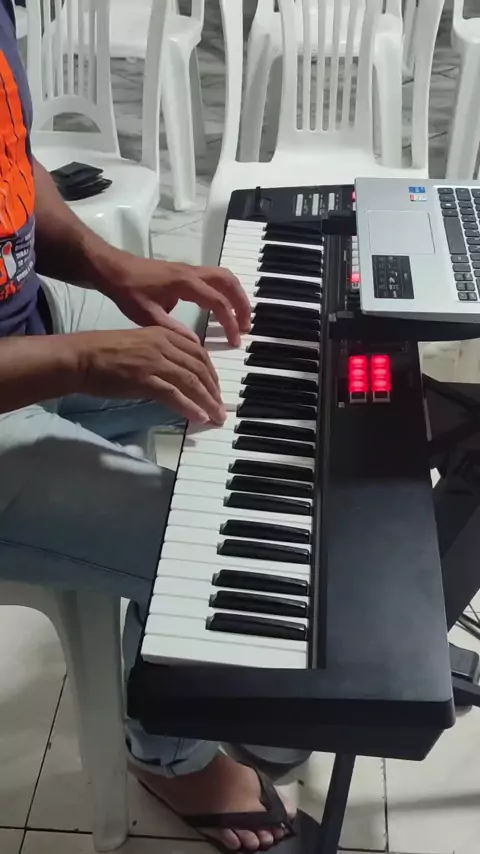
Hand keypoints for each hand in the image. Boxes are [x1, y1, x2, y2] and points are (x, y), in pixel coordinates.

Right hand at [74, 326, 225, 423]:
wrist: (81, 358)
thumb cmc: (104, 353)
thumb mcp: (140, 344)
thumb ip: (162, 354)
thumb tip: (178, 374)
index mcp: (164, 333)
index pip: (199, 353)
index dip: (212, 373)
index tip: (216, 389)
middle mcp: (163, 345)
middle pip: (200, 368)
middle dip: (214, 390)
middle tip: (221, 407)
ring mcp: (155, 361)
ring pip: (192, 382)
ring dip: (208, 402)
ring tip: (216, 417)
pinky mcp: (145, 379)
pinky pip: (174, 395)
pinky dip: (190, 407)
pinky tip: (200, 417)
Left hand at [105, 257, 250, 346]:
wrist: (113, 269)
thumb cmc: (128, 291)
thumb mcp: (147, 315)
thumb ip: (172, 329)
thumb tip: (195, 344)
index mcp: (186, 283)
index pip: (217, 302)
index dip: (229, 322)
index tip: (235, 340)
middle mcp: (192, 273)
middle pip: (229, 283)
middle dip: (242, 304)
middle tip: (246, 326)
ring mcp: (189, 270)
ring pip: (223, 277)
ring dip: (235, 296)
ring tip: (239, 318)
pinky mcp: (185, 273)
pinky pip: (213, 279)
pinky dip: (224, 292)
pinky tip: (220, 309)